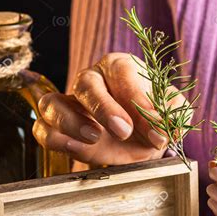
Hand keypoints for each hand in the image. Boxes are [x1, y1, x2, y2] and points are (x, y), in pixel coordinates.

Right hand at [33, 53, 182, 165]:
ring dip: (70, 121)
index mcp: (119, 67)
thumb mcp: (172, 112)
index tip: (156, 130)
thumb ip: (174, 113)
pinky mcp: (55, 128)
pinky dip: (56, 139)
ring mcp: (68, 103)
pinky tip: (77, 148)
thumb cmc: (153, 119)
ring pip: (53, 103)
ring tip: (94, 139)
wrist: (139, 140)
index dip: (139, 101)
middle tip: (124, 131)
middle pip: (86, 83)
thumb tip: (166, 125)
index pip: (123, 74)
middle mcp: (91, 79)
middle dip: (104, 108)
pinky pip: (42, 129)